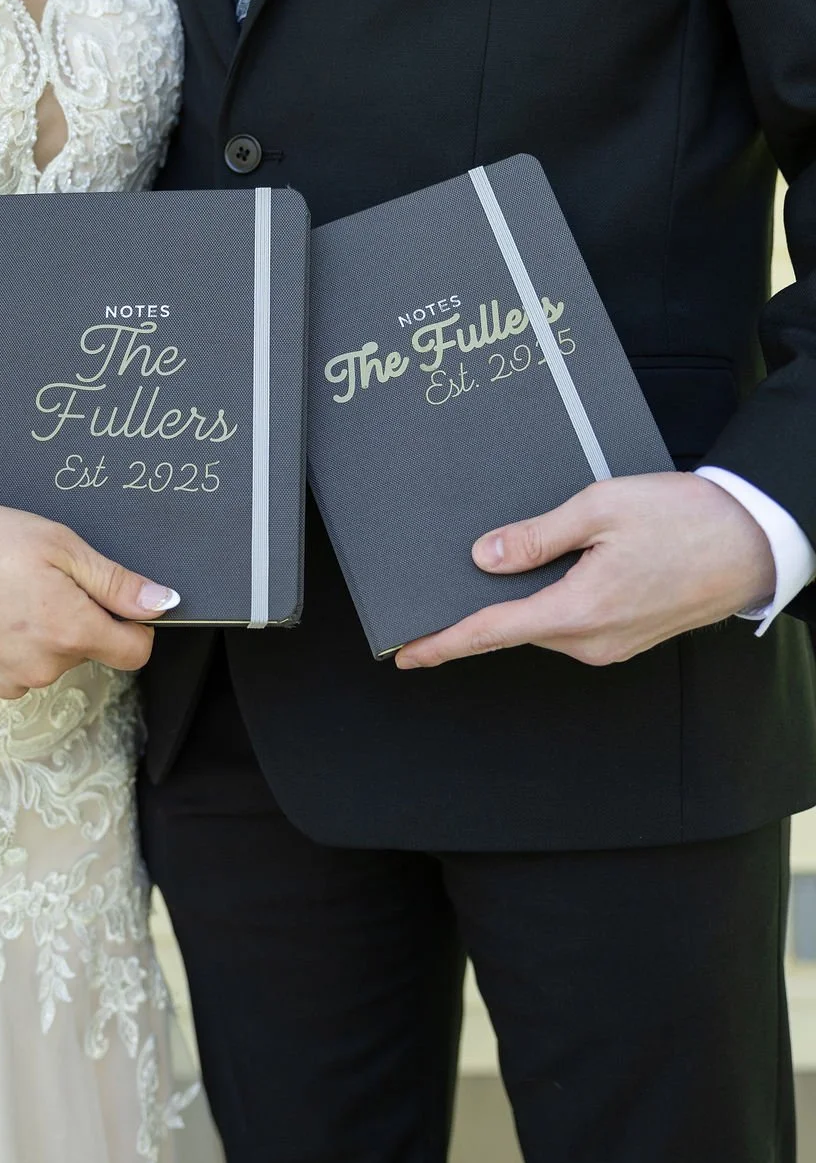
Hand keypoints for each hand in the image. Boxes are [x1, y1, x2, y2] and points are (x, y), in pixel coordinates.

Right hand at [0, 503, 178, 697]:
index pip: (135, 651)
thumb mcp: (57, 544)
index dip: (134, 624)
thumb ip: (115, 581)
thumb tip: (164, 604)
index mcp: (70, 629)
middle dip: (79, 619)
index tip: (112, 599)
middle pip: (90, 651)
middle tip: (41, 580)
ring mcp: (10, 681)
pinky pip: (19, 670)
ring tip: (7, 594)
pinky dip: (13, 647)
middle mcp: (44, 667)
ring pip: (53, 661)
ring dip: (44, 634)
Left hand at [395, 472, 775, 669]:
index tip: (407, 653)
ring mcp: (611, 646)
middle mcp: (592, 641)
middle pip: (515, 626)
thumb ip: (536, 536)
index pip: (492, 631)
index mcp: (579, 610)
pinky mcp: (626, 639)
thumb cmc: (686, 519)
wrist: (754, 542)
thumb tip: (486, 556)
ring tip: (529, 555)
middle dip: (484, 606)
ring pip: (545, 623)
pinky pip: (572, 623)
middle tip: (457, 575)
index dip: (443, 643)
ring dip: (527, 598)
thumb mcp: (601, 508)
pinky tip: (561, 569)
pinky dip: (554, 601)